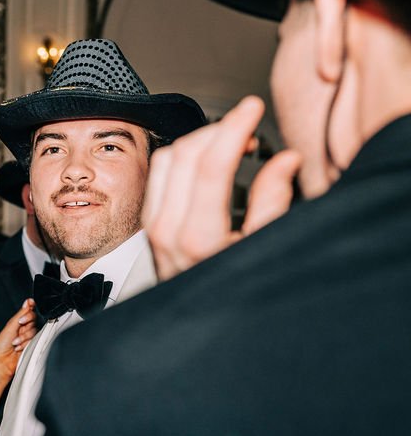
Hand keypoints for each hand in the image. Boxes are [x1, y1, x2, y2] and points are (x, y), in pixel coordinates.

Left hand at [0, 299, 36, 382]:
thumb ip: (21, 314)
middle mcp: (24, 329)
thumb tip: (27, 302)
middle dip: (27, 322)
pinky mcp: (32, 346)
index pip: (28, 311)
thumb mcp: (10, 326)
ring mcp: (29, 337)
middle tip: (20, 325)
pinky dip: (26, 344)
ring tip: (15, 343)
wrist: (1, 362)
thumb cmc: (1, 346)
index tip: (30, 304)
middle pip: (34, 319)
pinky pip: (35, 340)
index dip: (30, 308)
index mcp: (17, 323)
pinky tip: (19, 348)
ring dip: (24, 337)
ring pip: (34, 331)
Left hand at [143, 96, 301, 279]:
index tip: (253, 107)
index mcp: (199, 239)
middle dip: (218, 128)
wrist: (194, 328)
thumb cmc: (235, 297)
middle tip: (248, 124)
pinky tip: (208, 160)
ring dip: (199, 140)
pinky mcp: (149, 228)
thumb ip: (273, 205)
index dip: (234, 128)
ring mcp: (153, 230)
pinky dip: (182, 157)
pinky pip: (158, 177)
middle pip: (185, 155)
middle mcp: (168, 232)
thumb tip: (285, 159)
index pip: (211, 165)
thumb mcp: (264, 253)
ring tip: (232, 142)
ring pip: (166, 161)